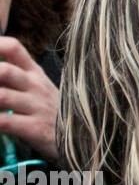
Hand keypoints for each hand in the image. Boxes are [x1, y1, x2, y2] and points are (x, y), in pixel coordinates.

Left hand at [0, 37, 59, 161]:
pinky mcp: (35, 128)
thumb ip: (15, 77)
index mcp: (34, 73)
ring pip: (2, 97)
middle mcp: (35, 86)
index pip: (14, 48)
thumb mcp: (39, 88)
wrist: (84, 135)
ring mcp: (36, 106)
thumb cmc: (52, 111)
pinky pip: (6, 122)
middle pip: (5, 71)